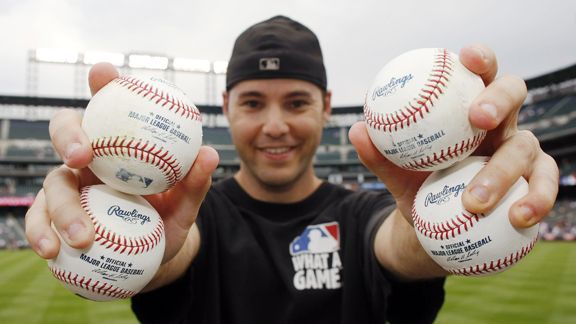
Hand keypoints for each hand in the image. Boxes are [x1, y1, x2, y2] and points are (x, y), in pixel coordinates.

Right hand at [25, 63, 218, 263]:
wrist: (151, 255)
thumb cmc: (167, 219)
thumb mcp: (185, 204)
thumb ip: (195, 182)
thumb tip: (209, 154)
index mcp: (118, 145)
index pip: (109, 107)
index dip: (103, 85)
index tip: (104, 73)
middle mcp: (89, 159)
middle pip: (66, 131)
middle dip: (68, 134)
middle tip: (82, 154)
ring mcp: (69, 187)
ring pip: (53, 183)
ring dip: (62, 206)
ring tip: (82, 234)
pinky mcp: (53, 216)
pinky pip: (39, 219)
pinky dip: (41, 233)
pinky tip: (52, 249)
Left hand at [349, 45, 557, 227]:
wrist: (438, 227)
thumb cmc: (420, 187)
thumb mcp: (397, 174)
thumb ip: (380, 155)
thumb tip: (356, 131)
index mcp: (468, 110)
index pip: (478, 74)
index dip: (479, 59)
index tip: (465, 57)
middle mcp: (500, 124)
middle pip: (513, 93)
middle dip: (499, 98)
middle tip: (479, 118)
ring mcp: (521, 151)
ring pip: (526, 146)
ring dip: (502, 171)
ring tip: (475, 200)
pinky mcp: (535, 181)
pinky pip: (543, 186)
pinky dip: (537, 201)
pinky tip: (519, 217)